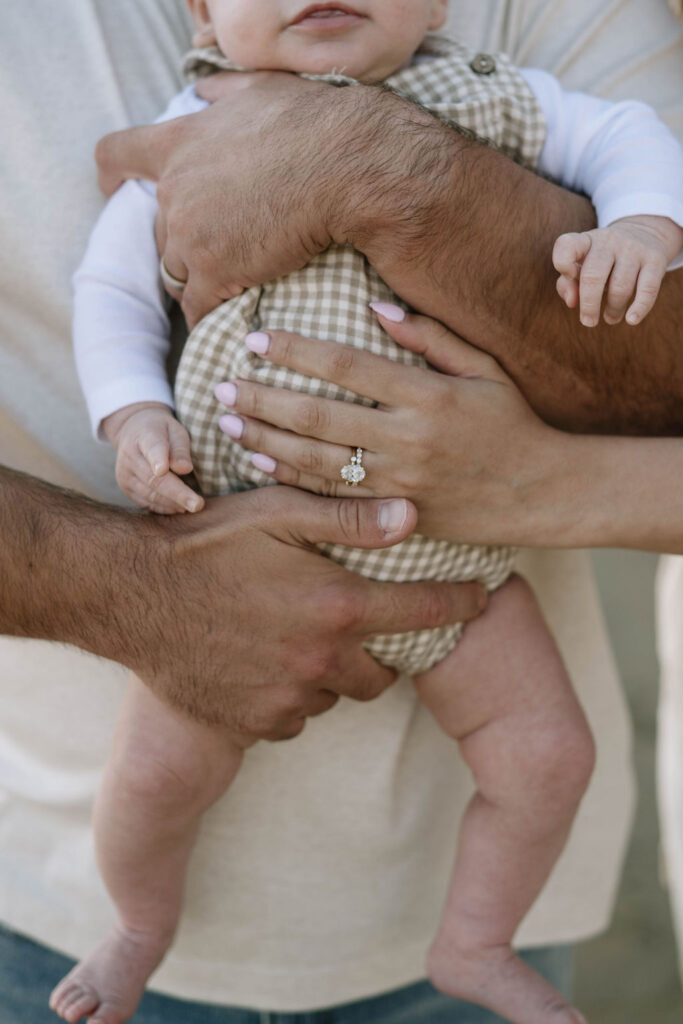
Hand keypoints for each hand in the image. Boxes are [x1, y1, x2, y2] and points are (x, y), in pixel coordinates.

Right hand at [0, 467, 485, 738]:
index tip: (484, 598)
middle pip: (386, 670)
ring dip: (334, 672)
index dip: (462, 603)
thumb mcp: (277, 511)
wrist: (128, 596)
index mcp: (337, 606)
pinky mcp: (257, 723)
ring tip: (301, 637)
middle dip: (384, 649)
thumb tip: (414, 514)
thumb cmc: (204, 544)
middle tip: (359, 622)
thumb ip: (350, 518)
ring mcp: (290, 698)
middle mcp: (323, 660)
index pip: (426, 610)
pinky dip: (294, 695)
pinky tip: (266, 663)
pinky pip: (297, 716)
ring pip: (339, 693)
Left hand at [95, 72, 360, 326]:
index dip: (112, 175)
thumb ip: (223, 92)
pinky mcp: (215, 272)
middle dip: (181, 242)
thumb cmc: (310, 123)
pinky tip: (220, 325)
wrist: (340, 164)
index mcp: (179, 143)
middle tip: (213, 252)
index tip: (111, 187)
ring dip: (195, 280)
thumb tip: (204, 90)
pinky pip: (198, 306)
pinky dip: (207, 316)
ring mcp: (190, 235)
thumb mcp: (258, 89)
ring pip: (176, 271)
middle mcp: (175, 191)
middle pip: (159, 230)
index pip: (118, 154)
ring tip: (222, 291)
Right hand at [103, 402, 203, 513]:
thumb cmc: (161, 432)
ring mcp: (125, 475)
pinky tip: (179, 507)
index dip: (157, 459)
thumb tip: (185, 469)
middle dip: (177, 494)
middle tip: (198, 505)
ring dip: (173, 503)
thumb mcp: (174, 430)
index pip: (151, 448)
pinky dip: (164, 508)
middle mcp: (130, 457)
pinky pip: (146, 503)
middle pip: (154, 479)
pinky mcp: (126, 489)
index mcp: (144, 436)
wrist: (132, 432)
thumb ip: (180, 449)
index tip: (163, 470)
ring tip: (193, 506)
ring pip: (150, 495)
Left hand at [213, 307, 563, 544]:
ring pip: (317, 461)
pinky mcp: (396, 514)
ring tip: (229, 419)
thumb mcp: (484, 369)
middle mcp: (409, 440)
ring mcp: (400, 483)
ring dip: (267, 439)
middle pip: (319, 417)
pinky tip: (260, 462)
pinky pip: (333, 497)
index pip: (347, 367)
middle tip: (222, 383)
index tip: (256, 339)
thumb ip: (431, 336)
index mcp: (428, 396)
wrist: (542, 493)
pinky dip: (292, 479)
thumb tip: (375, 304)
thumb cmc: (513, 423)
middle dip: (265, 398)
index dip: (296, 352)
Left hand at [553, 215, 682, 326]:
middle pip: (593, 276)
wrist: (644, 234)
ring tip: (611, 317)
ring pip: (619, 287)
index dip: (563, 264)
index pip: (567, 246)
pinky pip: (647, 288)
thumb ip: (567, 285)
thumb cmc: (603, 262)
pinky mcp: (655, 259)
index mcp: (586, 241)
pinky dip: (639, 308)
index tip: (570, 277)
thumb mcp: (582, 267)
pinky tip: (631, 320)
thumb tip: (572, 302)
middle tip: (588, 322)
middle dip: (589, 305)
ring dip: (613, 309)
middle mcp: (609, 241)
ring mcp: (633, 248)